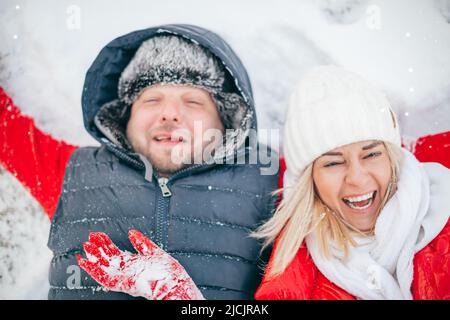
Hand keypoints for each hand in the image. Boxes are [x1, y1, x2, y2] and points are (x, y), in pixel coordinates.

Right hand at [76, 230, 203, 299]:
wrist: (173, 284)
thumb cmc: (168, 272)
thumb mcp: (154, 251)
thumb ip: (142, 242)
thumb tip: (131, 232)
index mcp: (134, 263)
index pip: (116, 252)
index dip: (106, 243)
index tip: (98, 235)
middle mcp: (127, 270)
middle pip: (108, 258)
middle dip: (98, 248)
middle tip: (89, 238)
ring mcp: (122, 277)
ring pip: (103, 267)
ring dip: (93, 258)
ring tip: (84, 247)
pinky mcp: (120, 283)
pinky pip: (102, 277)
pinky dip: (92, 270)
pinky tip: (84, 262)